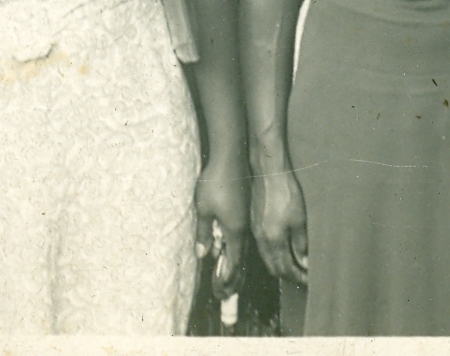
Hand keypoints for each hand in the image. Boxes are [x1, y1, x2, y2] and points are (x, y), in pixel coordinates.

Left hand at [195, 152, 249, 298]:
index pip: (232, 263)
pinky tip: (233, 251)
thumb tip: (203, 254)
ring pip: (242, 248)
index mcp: (234, 231)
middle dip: (233, 279)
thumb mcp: (203, 208)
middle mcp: (243, 228)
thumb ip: (204, 232)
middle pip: (240, 260)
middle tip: (226, 294)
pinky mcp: (245, 210)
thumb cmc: (216, 181)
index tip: (221, 294)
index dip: (226, 280)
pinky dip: (237, 250)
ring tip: (232, 280)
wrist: (232, 155)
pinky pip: (242, 237)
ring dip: (236, 265)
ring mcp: (245, 219)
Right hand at [250, 160, 310, 285]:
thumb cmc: (286, 192)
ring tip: (294, 264)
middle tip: (303, 275)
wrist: (268, 171)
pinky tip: (282, 248)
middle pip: (273, 267)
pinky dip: (272, 254)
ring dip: (280, 265)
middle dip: (289, 275)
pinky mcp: (253, 222)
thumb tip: (304, 263)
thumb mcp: (299, 219)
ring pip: (266, 258)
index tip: (309, 279)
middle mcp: (261, 239)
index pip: (286, 269)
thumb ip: (300, 244)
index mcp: (273, 240)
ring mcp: (255, 230)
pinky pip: (262, 247)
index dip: (298, 277)